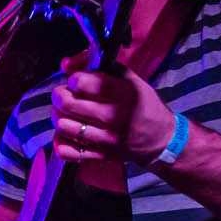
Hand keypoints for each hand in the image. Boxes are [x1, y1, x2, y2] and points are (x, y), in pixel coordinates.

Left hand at [50, 59, 175, 163]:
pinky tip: (68, 132)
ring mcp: (107, 139)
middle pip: (67, 104)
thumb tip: (65, 64)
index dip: (73, 79)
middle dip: (60, 95)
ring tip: (66, 112)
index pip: (83, 83)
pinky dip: (60, 140)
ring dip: (58, 116)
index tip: (77, 80)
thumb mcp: (129, 79)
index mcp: (124, 93)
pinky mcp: (101, 156)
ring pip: (63, 126)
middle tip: (65, 94)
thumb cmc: (143, 104)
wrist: (162, 138)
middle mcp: (115, 117)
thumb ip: (98, 67)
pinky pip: (67, 151)